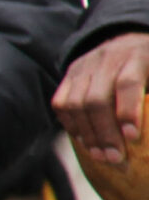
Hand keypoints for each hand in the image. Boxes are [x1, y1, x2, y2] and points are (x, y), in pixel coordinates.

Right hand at [54, 32, 148, 167]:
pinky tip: (84, 141)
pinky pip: (60, 103)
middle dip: (104, 133)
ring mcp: (83, 67)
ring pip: (74, 103)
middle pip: (96, 99)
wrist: (127, 40)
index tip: (132, 138)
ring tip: (99, 155)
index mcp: (137, 58)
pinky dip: (71, 125)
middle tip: (114, 159)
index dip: (128, 112)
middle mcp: (106, 60)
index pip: (127, 84)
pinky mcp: (69, 75)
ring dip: (86, 134)